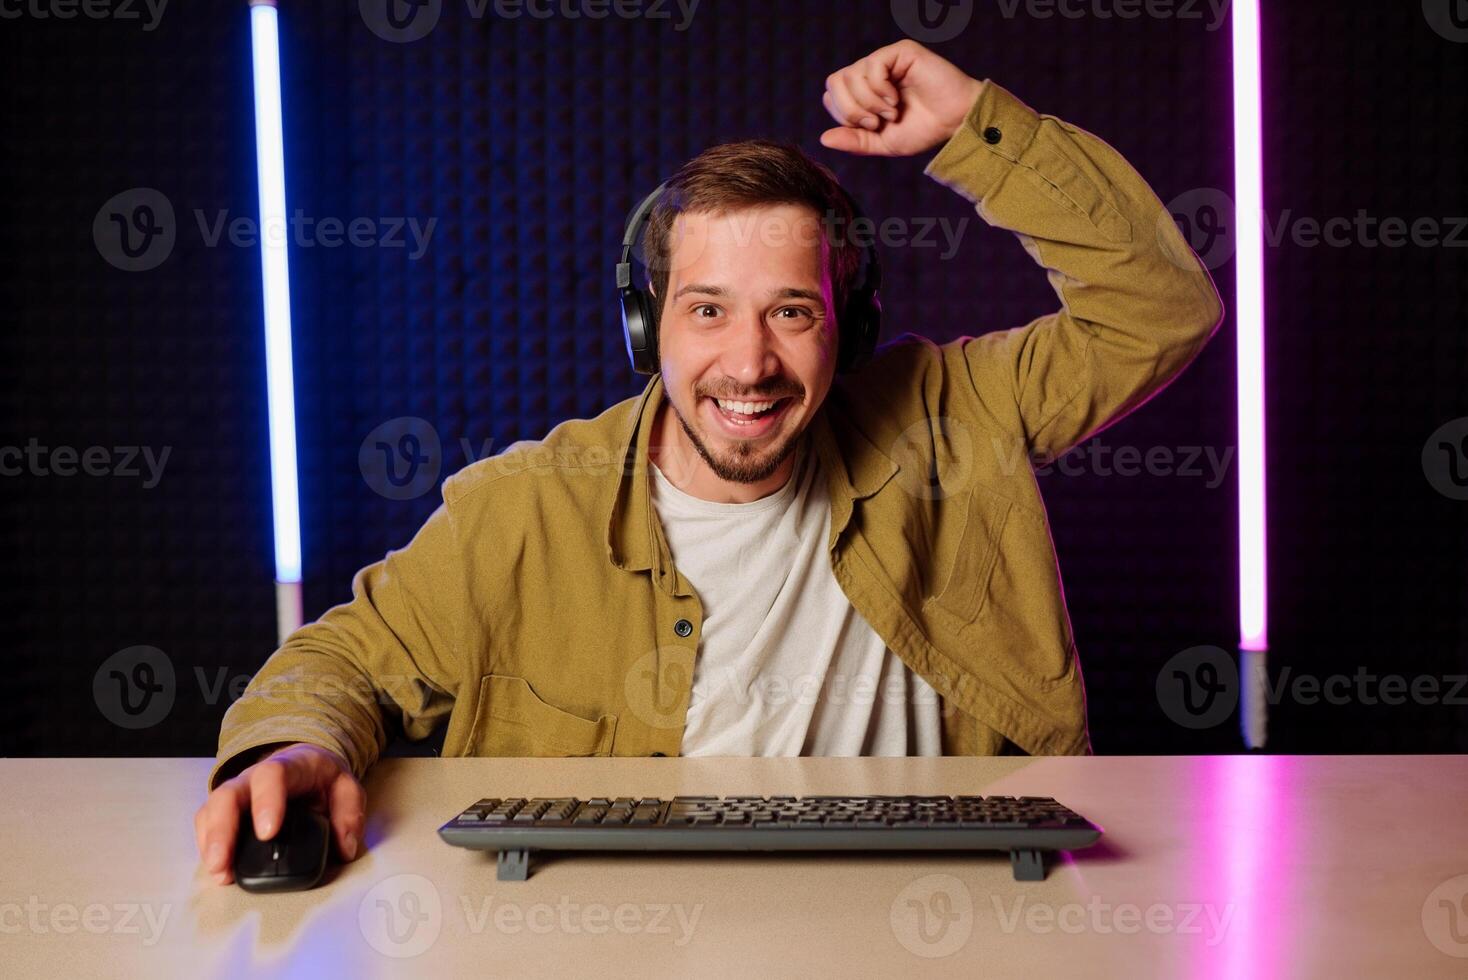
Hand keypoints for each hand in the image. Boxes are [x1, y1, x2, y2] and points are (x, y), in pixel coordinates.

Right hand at [194, 742, 365, 885]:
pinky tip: (217, 869)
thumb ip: (350, 813)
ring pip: (212, 809)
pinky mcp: (226, 810)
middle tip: (224, 863)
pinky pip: (207, 823)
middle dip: (222, 829)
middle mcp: (253, 777)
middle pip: (228, 794)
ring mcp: (237, 793)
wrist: (304, 764)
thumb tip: (344, 848)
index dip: (266, 802)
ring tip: (219, 874)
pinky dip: (207, 846)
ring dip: (210, 842)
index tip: (268, 833)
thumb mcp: (346, 787)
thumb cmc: (321, 778)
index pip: (272, 775)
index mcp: (288, 767)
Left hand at [820, 39, 984, 156]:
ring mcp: (885, 60)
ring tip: (891, 112)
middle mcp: (870, 73)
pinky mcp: (900, 52)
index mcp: (862, 91)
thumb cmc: (922, 131)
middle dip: (850, 109)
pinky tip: (895, 99)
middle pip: (834, 82)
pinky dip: (879, 89)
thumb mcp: (881, 143)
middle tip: (875, 122)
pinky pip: (872, 65)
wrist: (954, 123)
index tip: (867, 128)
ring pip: (851, 75)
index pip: (830, 94)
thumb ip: (854, 141)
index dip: (842, 114)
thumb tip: (823, 139)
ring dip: (868, 102)